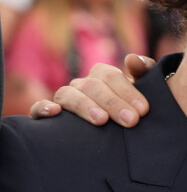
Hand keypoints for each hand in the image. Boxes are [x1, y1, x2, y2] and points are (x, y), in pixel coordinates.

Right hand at [29, 54, 153, 125]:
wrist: (116, 133)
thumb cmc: (131, 110)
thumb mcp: (142, 93)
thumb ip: (144, 72)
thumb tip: (131, 58)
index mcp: (102, 75)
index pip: (112, 76)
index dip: (128, 92)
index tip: (143, 110)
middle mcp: (82, 84)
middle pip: (93, 86)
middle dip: (114, 103)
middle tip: (131, 121)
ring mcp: (64, 99)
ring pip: (68, 94)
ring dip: (85, 105)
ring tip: (102, 121)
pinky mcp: (46, 116)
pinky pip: (37, 108)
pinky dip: (43, 108)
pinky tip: (55, 113)